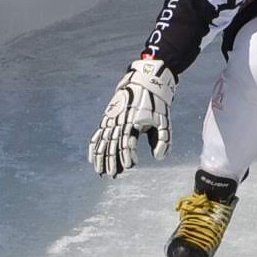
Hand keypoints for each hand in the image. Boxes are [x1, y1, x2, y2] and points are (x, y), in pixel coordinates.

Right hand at [88, 57, 175, 176]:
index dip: (127, 154)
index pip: (126, 142)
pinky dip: (94, 147)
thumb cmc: (156, 104)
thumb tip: (158, 158)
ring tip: (100, 171)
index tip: (130, 165)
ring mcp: (111, 120)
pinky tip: (92, 158)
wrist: (144, 82)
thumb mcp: (164, 121)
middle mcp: (119, 121)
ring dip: (101, 157)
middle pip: (112, 144)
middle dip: (112, 160)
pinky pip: (98, 135)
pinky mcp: (108, 118)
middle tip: (112, 174)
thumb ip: (163, 140)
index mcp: (133, 121)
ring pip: (103, 141)